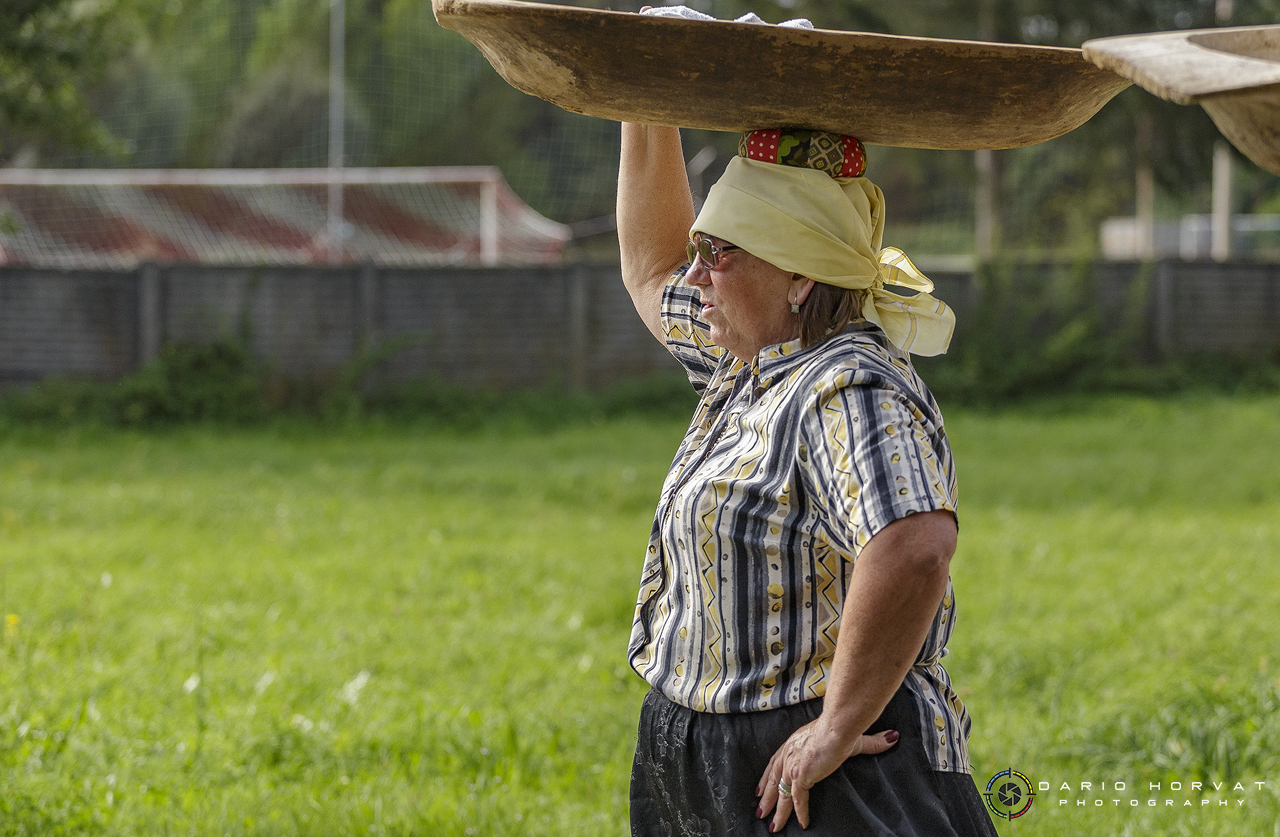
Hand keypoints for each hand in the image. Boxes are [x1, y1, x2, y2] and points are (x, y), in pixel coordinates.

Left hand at [754, 719, 897, 830]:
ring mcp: (793, 766)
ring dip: (776, 810)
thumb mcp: (853, 738)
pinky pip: (798, 800)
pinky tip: (802, 824)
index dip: (768, 775)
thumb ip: (871, 742)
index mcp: (793, 743)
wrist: (837, 729)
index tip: (761, 787)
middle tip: (760, 810)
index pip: (775, 762)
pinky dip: (800, 812)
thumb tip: (892, 738)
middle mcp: (788, 755)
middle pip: (772, 779)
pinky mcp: (801, 777)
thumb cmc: (841, 729)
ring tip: (772, 825)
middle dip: (766, 796)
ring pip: (780, 793)